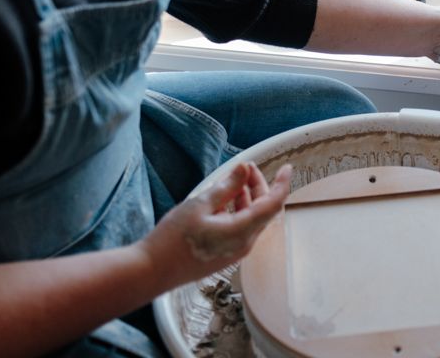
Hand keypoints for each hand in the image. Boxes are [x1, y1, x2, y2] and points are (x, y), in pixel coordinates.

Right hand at [136, 161, 292, 288]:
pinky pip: (240, 229)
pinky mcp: (224, 254)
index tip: (287, 168)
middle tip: (247, 168)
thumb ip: (227, 187)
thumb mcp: (200, 205)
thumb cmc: (173, 239)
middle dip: (259, 186)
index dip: (282, 184)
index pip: (273, 205)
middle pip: (263, 210)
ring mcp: (234, 252)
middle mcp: (243, 244)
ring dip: (247, 198)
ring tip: (234, 180)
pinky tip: (222, 200)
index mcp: (242, 232)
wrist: (151, 271)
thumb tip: (245, 170)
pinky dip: (237, 211)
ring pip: (251, 219)